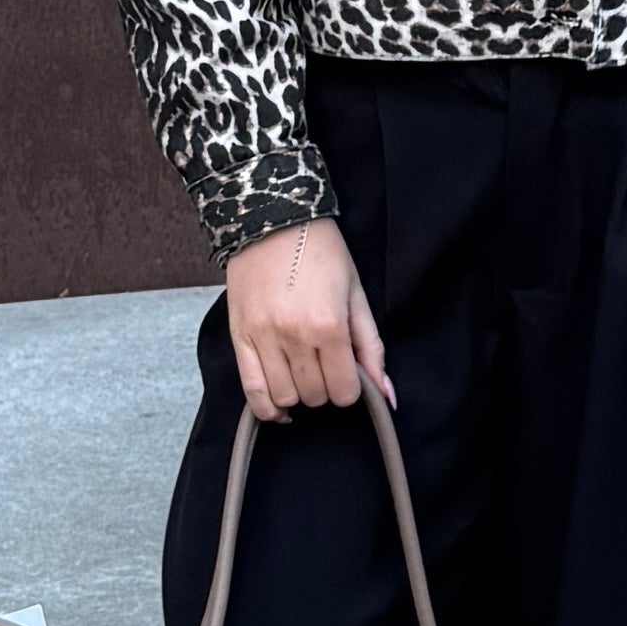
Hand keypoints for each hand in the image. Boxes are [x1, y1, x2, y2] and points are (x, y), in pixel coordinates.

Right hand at [223, 217, 395, 423]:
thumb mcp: (356, 294)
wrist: (272, 217)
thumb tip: (385, 395)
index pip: (344, 392)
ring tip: (302, 374)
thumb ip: (372, 348)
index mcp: (329, 326)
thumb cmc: (320, 252)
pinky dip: (267, 407)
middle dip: (325, 389)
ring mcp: (264, 338)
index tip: (347, 374)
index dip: (350, 389)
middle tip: (325, 366)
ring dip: (298, 394)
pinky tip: (279, 406)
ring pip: (285, 397)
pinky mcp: (240, 337)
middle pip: (315, 396)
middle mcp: (295, 336)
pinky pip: (252, 391)